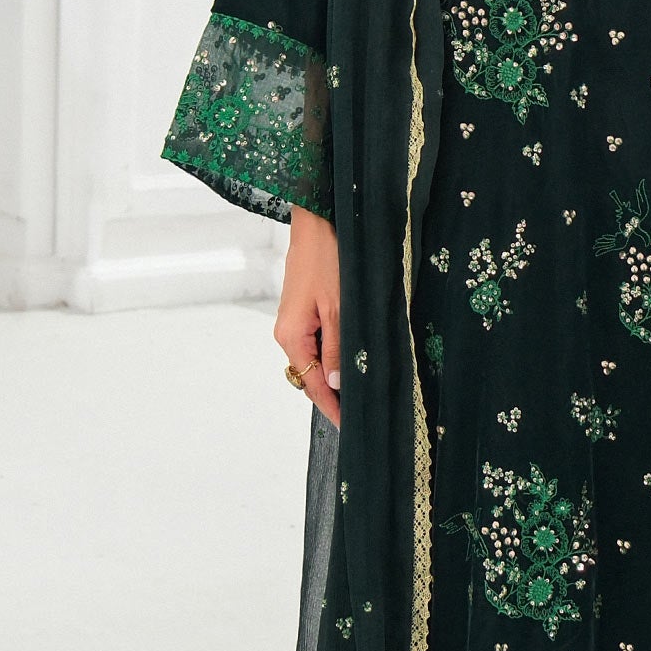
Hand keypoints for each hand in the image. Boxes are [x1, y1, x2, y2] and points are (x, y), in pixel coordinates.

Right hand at [276, 206, 341, 427]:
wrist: (317, 224)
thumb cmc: (328, 260)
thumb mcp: (338, 308)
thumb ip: (337, 348)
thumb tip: (336, 382)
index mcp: (291, 337)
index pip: (313, 385)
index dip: (332, 407)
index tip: (351, 425)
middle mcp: (287, 334)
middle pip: (311, 376)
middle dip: (334, 393)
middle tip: (363, 410)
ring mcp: (293, 324)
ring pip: (315, 360)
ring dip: (335, 373)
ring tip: (362, 387)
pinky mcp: (301, 313)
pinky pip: (316, 343)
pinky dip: (332, 353)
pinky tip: (351, 356)